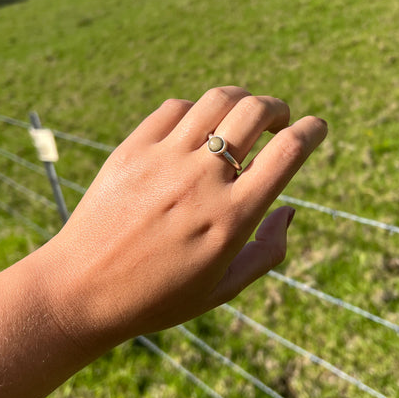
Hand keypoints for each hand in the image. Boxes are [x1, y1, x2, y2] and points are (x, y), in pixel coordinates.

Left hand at [36, 86, 326, 353]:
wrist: (81, 290)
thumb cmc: (159, 297)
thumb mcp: (224, 288)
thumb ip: (268, 251)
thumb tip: (291, 210)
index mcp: (232, 218)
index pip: (288, 152)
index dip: (312, 130)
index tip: (317, 127)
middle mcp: (201, 181)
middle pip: (255, 111)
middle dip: (278, 108)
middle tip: (278, 120)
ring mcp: (164, 160)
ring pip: (217, 100)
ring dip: (242, 100)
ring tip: (242, 116)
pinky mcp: (132, 149)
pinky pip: (176, 108)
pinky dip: (197, 111)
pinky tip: (198, 128)